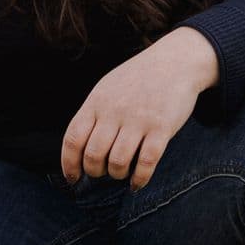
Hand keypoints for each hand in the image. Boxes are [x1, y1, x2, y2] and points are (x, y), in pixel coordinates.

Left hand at [60, 27, 218, 189]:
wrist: (175, 62)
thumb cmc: (137, 80)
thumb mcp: (107, 89)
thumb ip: (92, 115)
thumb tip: (77, 150)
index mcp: (96, 102)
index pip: (73, 139)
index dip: (69, 164)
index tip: (73, 178)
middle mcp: (114, 111)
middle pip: (94, 155)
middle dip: (95, 172)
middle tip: (102, 172)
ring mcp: (138, 119)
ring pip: (118, 162)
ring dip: (117, 175)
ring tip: (121, 172)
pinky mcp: (162, 128)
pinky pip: (146, 162)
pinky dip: (139, 178)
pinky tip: (137, 183)